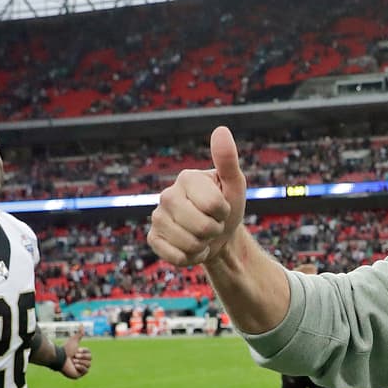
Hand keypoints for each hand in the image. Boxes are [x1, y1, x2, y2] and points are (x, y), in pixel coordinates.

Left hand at [60, 327, 91, 378]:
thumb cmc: (66, 349)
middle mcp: (81, 362)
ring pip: (88, 365)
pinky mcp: (78, 375)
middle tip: (74, 356)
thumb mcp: (74, 340)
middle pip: (90, 359)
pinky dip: (80, 367)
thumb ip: (79, 334)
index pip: (89, 353)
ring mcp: (80, 369)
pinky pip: (85, 371)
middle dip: (82, 357)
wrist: (60, 358)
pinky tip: (74, 366)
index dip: (84, 352)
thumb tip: (81, 324)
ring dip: (80, 362)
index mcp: (81, 355)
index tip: (76, 351)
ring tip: (73, 362)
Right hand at [148, 126, 247, 266]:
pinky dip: (191, 258)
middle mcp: (166, 195)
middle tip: (213, 223)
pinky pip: (176, 257)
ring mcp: (157, 217)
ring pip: (189, 244)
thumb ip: (228, 160)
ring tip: (202, 235)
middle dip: (215, 230)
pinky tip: (191, 248)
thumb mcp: (234, 185)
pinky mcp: (153, 239)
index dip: (224, 212)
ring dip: (203, 245)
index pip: (213, 205)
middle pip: (201, 227)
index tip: (222, 207)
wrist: (219, 235)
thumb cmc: (228, 206)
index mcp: (186, 178)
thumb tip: (221, 129)